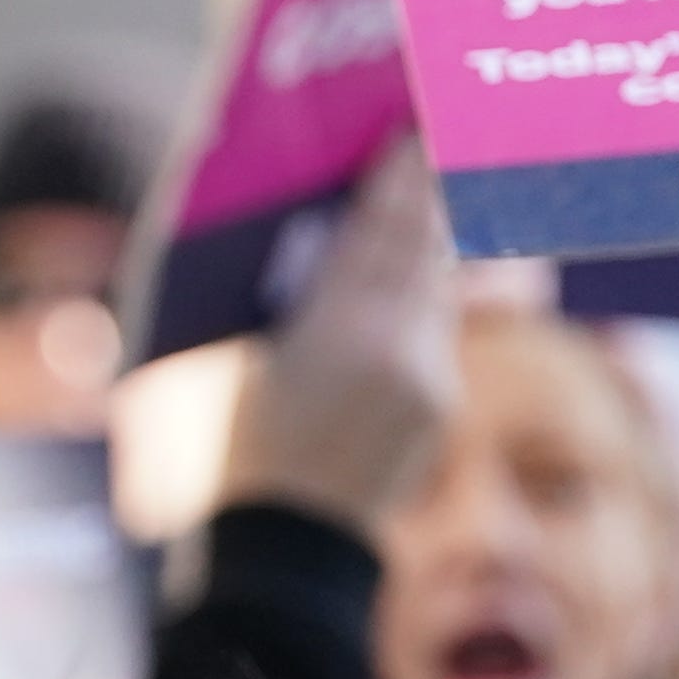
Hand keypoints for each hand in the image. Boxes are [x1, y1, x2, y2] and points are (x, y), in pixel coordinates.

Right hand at [223, 138, 458, 527]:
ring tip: (437, 191)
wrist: (287, 541)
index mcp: (332, 333)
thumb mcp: (245, 364)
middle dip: (427, 194)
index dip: (396, 182)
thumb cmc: (237, 448)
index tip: (409, 137)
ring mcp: (427, 377)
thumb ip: (288, 304)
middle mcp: (393, 349)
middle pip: (418, 251)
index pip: (375, 236)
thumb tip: (314, 243)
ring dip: (435, 239)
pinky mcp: (442, 401)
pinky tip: (429, 270)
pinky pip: (437, 332)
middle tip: (438, 142)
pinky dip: (430, 296)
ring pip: (437, 288)